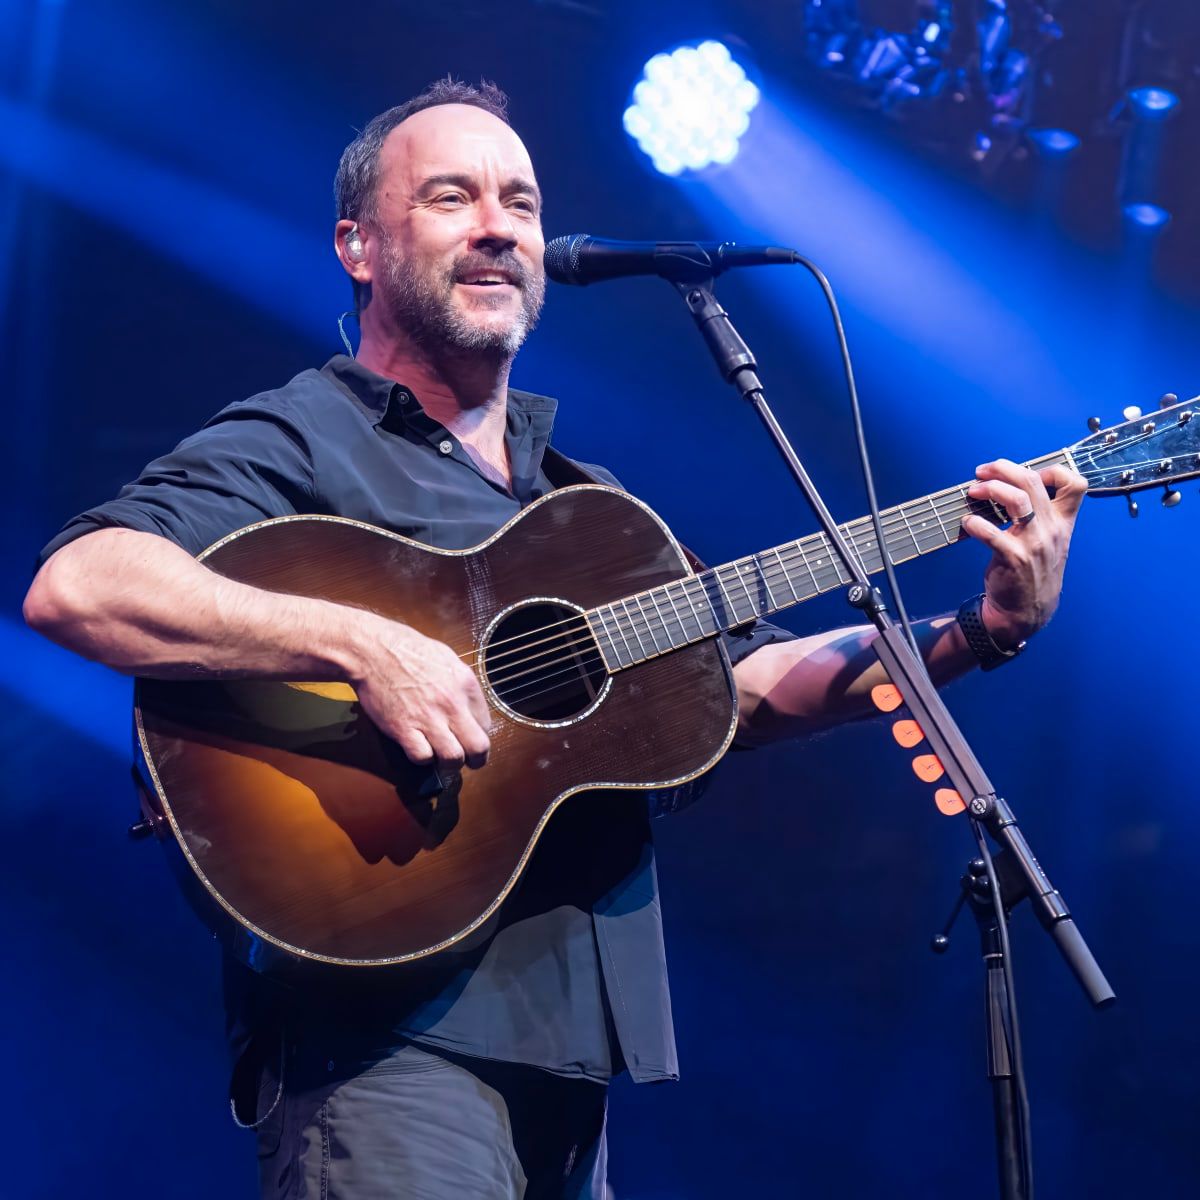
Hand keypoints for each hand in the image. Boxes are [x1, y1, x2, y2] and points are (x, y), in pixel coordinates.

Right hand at [348, 617, 491, 773]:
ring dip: (450, 763)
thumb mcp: (447, 658)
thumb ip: (461, 684)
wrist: (372, 650)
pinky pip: (422, 757)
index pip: (487, 724)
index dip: (480, 734)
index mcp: (465, 683)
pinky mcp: (403, 729)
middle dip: (477, 759)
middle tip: (469, 760)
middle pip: (478, 747)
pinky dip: (423, 758)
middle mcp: (451, 703)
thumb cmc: (407, 649)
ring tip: (443, 757)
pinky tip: (420, 747)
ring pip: (453, 758)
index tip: (471, 735)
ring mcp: (427, 718)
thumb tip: (470, 705)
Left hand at [962, 459, 1087, 646]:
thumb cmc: (1032, 571)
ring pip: (1015, 499)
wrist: (1026, 612)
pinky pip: (991, 533)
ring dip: (989, 489)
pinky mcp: (1013, 558)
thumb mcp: (1049, 542)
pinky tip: (967, 522)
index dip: (1051, 469)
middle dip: (1003, 469)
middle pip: (1032, 482)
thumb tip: (1011, 486)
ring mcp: (1034, 544)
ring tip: (973, 491)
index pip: (1075, 484)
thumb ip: (1040, 516)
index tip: (1023, 470)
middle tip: (982, 472)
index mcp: (1062, 522)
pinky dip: (975, 523)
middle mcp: (1051, 529)